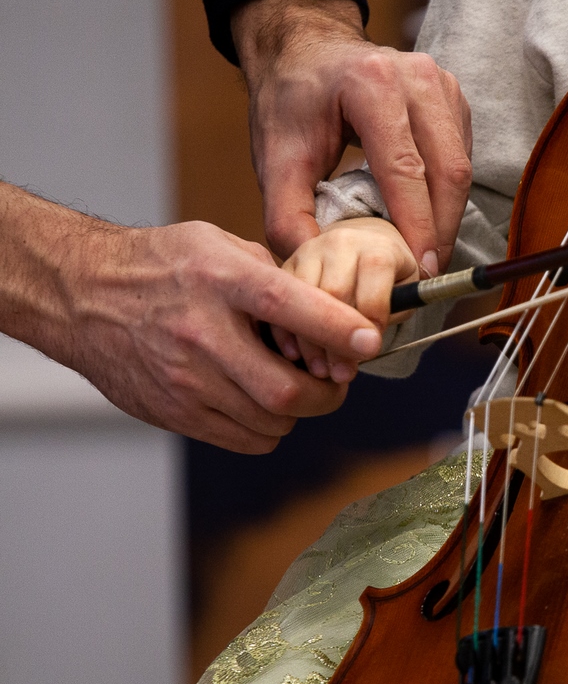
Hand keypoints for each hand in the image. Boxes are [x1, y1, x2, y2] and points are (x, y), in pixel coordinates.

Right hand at [61, 221, 381, 452]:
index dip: (337, 327)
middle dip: (328, 393)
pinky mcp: (173, 411)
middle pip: (286, 389)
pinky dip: (269, 427)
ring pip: (271, 421)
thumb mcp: (219, 244)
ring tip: (296, 387)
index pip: (289, 306)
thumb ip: (275, 274)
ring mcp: (185, 379)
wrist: (82, 294)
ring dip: (298, 410)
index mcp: (220, 280)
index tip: (369, 341)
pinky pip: (245, 439)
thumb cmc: (162, 266)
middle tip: (337, 382)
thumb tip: (329, 307)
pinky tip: (262, 402)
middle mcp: (202, 333)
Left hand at [231, 0, 471, 272]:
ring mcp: (442, 86)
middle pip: (448, 170)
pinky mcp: (453, 100)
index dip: (417, 225)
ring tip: (425, 253)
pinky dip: (448, 196)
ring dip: (448, 217)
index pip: (407, 168)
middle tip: (426, 273)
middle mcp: (417, 78)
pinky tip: (426, 220)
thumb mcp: (276, 157)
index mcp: (372, 84)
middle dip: (441, 229)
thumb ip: (287, 217)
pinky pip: (462, 158)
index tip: (418, 270)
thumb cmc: (292, 102)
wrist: (307, 51)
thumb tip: (316, 266)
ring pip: (462, 167)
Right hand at [279, 216, 418, 376]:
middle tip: (343, 372)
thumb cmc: (389, 278)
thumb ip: (395, 312)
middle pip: (334, 290)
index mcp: (376, 247)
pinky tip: (296, 356)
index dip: (373, 314)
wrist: (362, 249)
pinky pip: (280, 301)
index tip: (371, 347)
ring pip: (302, 297)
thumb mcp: (405, 291)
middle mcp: (340, 244)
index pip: (375, 271)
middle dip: (339, 338)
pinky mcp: (286, 267)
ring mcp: (309, 253)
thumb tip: (368, 343)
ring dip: (310, 341)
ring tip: (322, 370)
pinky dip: (286, 332)